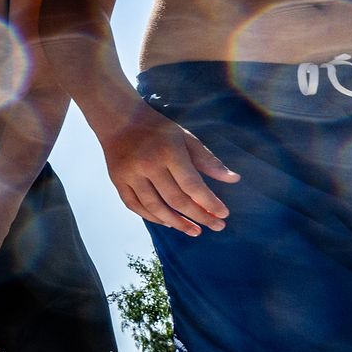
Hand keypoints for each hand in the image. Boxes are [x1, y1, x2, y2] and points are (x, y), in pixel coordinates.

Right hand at [101, 107, 237, 235]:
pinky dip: (152, 217)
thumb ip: (208, 160)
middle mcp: (148, 165)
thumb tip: (234, 179)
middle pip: (175, 199)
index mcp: (169, 151)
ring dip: (177, 223)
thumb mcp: (186, 138)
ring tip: (195, 231)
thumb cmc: (158, 130)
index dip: (209, 203)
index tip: (223, 215)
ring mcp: (130, 174)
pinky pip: (134, 206)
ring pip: (155, 207)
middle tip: (216, 226)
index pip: (192, 185)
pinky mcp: (117, 181)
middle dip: (199, 216)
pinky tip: (168, 223)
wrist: (119, 120)